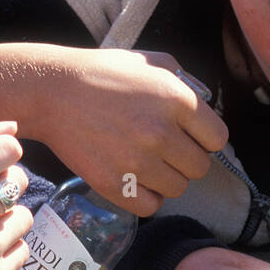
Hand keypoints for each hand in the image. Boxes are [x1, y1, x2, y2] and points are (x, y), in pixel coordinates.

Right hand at [35, 47, 227, 216]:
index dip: (205, 139)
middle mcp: (161, 132)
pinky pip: (151, 206)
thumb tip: (205, 107)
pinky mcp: (114, 183)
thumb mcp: (149, 62)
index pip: (217, 139)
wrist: (52, 92)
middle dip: (186, 160)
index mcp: (176, 99)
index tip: (190, 137)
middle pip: (200, 168)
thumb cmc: (102, 74)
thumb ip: (184, 81)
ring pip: (178, 189)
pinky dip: (146, 198)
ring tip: (147, 163)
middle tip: (165, 151)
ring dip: (166, 179)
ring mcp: (137, 161)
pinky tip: (135, 181)